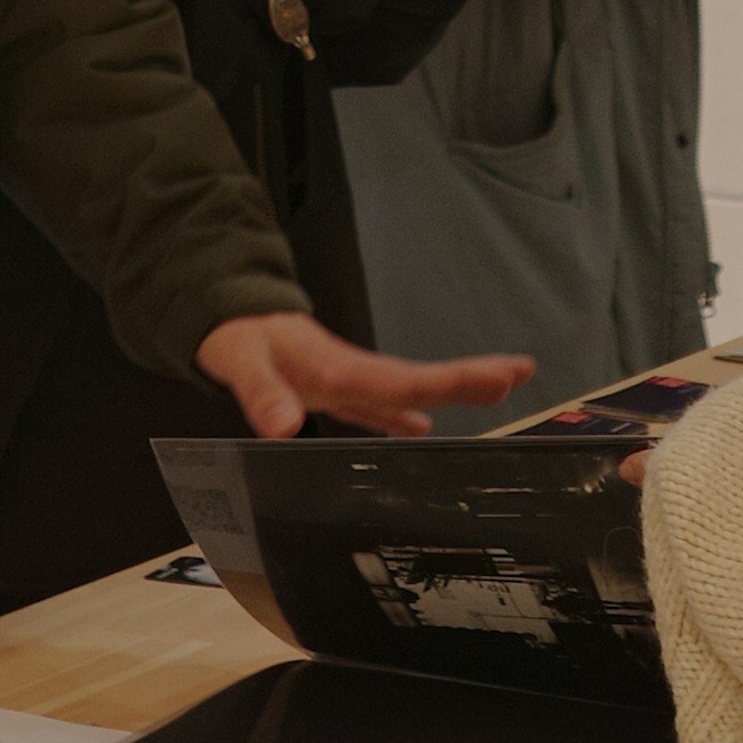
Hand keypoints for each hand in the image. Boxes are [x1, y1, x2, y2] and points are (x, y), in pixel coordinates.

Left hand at [196, 310, 533, 436]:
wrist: (220, 312)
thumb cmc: (231, 335)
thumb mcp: (239, 361)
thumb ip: (260, 392)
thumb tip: (283, 427)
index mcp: (340, 369)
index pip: (409, 380)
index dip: (456, 383)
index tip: (503, 376)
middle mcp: (352, 372)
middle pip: (421, 380)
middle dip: (472, 378)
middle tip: (522, 374)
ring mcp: (345, 378)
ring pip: (407, 389)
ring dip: (450, 391)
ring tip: (497, 395)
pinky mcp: (331, 386)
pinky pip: (378, 402)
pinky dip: (403, 413)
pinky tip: (420, 430)